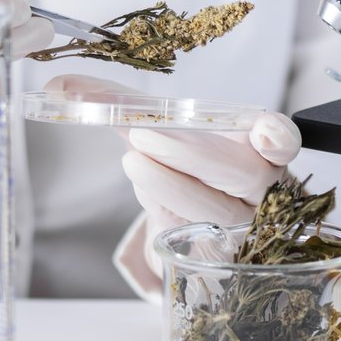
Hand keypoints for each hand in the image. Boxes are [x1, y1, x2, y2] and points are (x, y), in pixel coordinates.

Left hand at [43, 74, 300, 296]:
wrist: (197, 218)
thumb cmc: (187, 163)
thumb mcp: (161, 128)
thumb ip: (118, 103)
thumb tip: (57, 82)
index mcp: (262, 147)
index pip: (282, 140)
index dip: (277, 137)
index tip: (265, 134)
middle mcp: (263, 188)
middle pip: (242, 174)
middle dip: (192, 154)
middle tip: (142, 135)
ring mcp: (244, 228)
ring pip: (217, 211)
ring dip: (170, 185)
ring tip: (133, 161)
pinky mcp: (220, 257)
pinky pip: (195, 239)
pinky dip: (166, 215)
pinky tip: (149, 198)